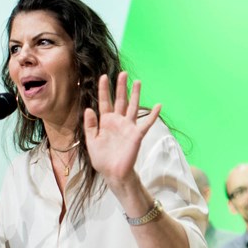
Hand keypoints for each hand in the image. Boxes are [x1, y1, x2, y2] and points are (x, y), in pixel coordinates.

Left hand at [83, 72, 161, 194]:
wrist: (113, 173)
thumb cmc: (102, 159)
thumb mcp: (91, 142)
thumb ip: (90, 126)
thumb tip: (88, 109)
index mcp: (105, 122)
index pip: (104, 102)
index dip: (103, 90)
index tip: (103, 77)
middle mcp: (118, 121)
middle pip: (120, 100)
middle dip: (120, 87)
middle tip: (123, 73)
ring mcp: (128, 126)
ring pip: (132, 106)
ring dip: (135, 94)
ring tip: (137, 82)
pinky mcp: (137, 134)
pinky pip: (146, 123)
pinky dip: (152, 115)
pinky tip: (159, 105)